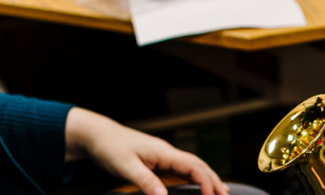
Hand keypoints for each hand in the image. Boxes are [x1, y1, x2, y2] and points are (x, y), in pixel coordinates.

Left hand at [65, 107, 228, 194]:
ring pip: (192, 166)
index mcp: (164, 151)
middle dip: (213, 179)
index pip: (193, 165)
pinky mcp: (157, 160)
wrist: (99, 135)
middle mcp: (167, 152)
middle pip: (198, 164)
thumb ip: (146, 182)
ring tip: (218, 190)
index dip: (205, 180)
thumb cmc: (111, 148)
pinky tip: (196, 185)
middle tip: (226, 194)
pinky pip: (181, 169)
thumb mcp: (126, 167)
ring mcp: (163, 155)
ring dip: (206, 177)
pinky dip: (193, 177)